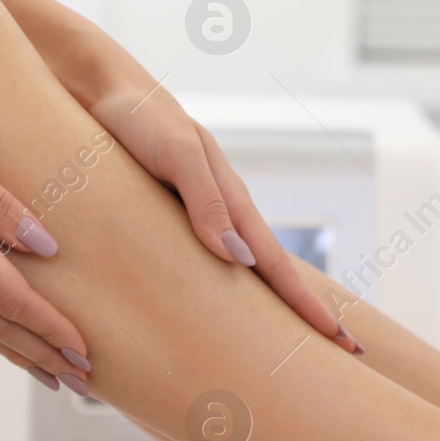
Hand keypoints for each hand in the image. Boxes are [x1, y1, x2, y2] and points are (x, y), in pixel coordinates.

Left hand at [90, 83, 361, 354]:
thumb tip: (239, 260)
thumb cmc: (138, 118)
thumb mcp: (176, 155)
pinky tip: (219, 309)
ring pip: (242, 272)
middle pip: (272, 274)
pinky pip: (201, 266)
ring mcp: (195, 218)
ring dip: (269, 306)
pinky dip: (222, 293)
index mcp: (230, 201)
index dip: (308, 305)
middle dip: (305, 313)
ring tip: (289, 342)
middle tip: (341, 352)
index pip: (278, 266)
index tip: (340, 341)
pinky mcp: (164, 218)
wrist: (98, 88)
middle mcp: (219, 213)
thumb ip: (205, 202)